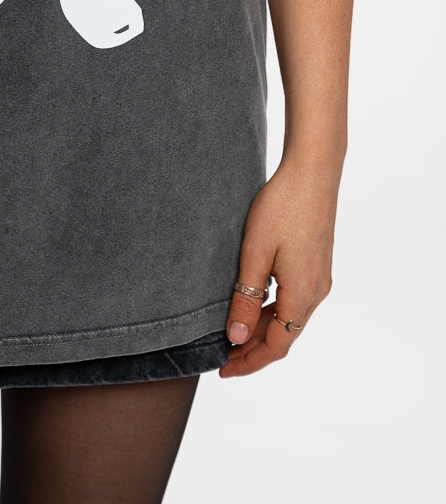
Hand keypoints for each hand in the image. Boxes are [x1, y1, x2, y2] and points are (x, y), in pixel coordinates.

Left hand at [219, 158, 338, 377]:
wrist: (313, 173)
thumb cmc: (281, 207)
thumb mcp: (255, 253)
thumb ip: (246, 298)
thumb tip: (237, 339)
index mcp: (302, 295)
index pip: (276, 346)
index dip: (250, 362)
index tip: (223, 369)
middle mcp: (316, 292)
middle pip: (285, 335)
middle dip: (254, 349)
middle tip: (222, 355)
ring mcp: (320, 278)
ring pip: (290, 318)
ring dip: (264, 329)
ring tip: (233, 332)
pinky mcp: (317, 264)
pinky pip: (295, 300)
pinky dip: (273, 311)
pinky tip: (254, 303)